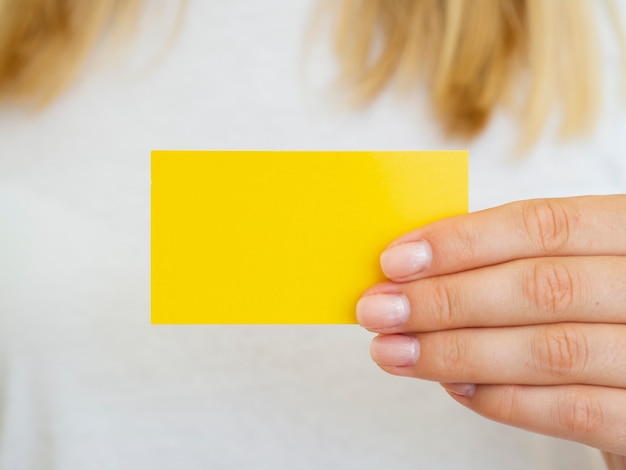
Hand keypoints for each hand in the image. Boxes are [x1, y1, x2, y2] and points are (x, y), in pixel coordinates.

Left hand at [357, 195, 625, 458]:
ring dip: (455, 351)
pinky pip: (569, 410)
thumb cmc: (593, 314)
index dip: (462, 241)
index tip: (395, 260)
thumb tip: (412, 267)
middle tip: (379, 310)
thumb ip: (508, 263)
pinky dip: (501, 398)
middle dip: (446, 299)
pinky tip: (452, 386)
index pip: (543, 225)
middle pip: (542, 287)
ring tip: (394, 351)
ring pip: (549, 349)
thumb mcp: (569, 269)